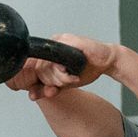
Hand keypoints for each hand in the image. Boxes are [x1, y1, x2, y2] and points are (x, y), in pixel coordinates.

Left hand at [5, 34, 119, 99]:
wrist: (106, 60)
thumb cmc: (85, 70)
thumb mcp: (63, 84)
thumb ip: (47, 89)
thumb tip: (31, 96)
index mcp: (47, 53)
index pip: (32, 67)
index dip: (36, 80)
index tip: (46, 87)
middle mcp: (51, 44)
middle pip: (37, 68)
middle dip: (49, 81)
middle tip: (64, 84)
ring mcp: (58, 40)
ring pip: (45, 65)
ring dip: (57, 77)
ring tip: (72, 78)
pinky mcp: (67, 40)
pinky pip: (56, 59)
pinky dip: (63, 70)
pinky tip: (72, 72)